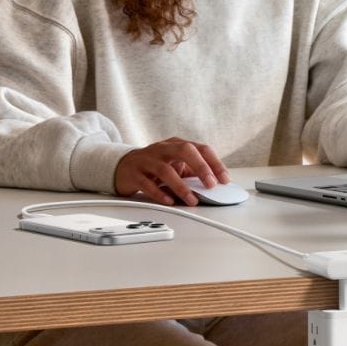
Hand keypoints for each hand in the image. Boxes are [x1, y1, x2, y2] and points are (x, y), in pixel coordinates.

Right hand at [114, 137, 229, 205]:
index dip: (215, 163)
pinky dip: (160, 193)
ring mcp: (147, 160)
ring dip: (181, 187)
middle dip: (201, 167)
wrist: (122, 166)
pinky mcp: (133, 174)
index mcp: (176, 144)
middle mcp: (162, 149)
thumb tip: (214, 186)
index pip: (200, 148)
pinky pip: (147, 183)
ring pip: (165, 170)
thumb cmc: (154, 165)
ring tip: (191, 200)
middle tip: (211, 185)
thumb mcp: (175, 164)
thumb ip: (192, 172)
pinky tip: (169, 201)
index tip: (224, 179)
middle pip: (185, 151)